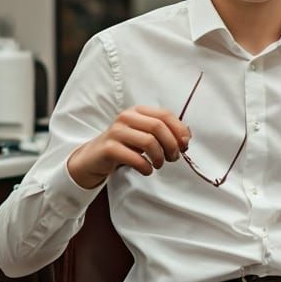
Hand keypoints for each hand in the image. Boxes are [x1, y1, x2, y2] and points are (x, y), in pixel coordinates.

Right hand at [67, 106, 190, 188]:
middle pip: (158, 127)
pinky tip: (147, 170)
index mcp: (138, 111)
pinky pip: (135, 158)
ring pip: (149, 141)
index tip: (184, 146)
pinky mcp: (109, 148)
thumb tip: (186, 138)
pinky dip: (146, 167)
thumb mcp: (145, 136)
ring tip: (159, 164)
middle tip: (172, 158)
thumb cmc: (124, 147)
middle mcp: (126, 117)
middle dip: (171, 145)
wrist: (94, 158)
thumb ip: (165, 133)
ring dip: (160, 157)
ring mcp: (116, 131)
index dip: (179, 130)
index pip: (165, 115)